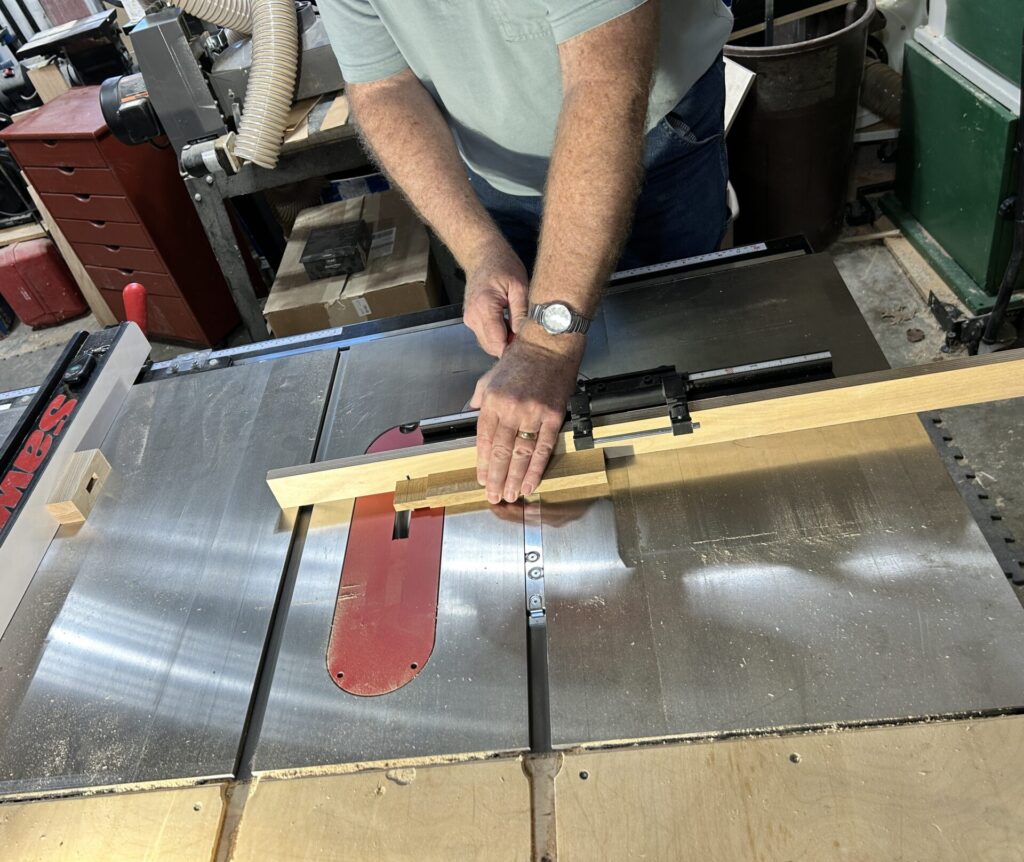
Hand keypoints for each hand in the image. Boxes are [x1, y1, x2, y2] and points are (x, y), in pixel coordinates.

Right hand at [463, 239, 528, 356]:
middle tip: (525, 335)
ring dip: (504, 341)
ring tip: (517, 326)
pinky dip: (498, 335)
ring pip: (488, 344)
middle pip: (492, 347)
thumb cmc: (503, 266)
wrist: (482, 255)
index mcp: (484, 307)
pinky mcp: (470, 319)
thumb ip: (521, 313)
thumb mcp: (520, 287)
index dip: (514, 348)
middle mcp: (472, 317)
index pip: (498, 343)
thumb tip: (524, 337)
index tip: (528, 344)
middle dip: (509, 346)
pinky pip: (485, 336)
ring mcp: (469, 319)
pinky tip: (508, 323)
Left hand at [470, 326, 583, 503]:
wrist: (549, 344)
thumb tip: (470, 416)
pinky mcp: (552, 416)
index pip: (484, 440)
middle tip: (494, 496)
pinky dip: (536, 468)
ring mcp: (532, 414)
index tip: (482, 479)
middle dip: (496, 477)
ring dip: (515, 478)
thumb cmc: (521, 358)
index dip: (483, 463)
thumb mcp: (490, 377)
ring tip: (511, 495)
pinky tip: (530, 482)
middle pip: (501, 451)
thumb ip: (480, 401)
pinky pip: (543, 448)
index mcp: (492, 401)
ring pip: (521, 454)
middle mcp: (510, 409)